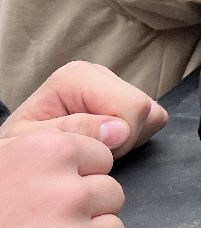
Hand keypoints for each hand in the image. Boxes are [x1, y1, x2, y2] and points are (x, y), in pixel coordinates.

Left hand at [0, 61, 166, 158]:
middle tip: (92, 152)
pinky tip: (108, 144)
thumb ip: (72, 131)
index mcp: (77, 76)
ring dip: (131, 140)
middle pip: (144, 109)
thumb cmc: (22, 147)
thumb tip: (120, 130)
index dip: (120, 139)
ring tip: (98, 147)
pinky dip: (135, 138)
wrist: (22, 153)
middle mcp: (100, 74)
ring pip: (153, 115)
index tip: (89, 153)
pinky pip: (152, 119)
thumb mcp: (32, 142)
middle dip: (125, 140)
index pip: (132, 106)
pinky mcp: (125, 99)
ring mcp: (115, 85)